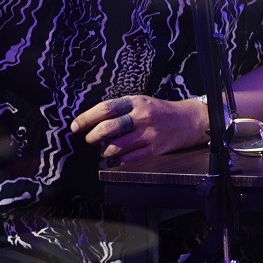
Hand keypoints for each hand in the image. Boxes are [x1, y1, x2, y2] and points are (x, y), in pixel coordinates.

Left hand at [72, 95, 206, 165]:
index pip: (105, 109)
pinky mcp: (155, 149)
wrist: (188, 121)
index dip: (86, 118)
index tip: (74, 126)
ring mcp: (149, 134)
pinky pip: (129, 159)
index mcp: (135, 102)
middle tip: (90, 139)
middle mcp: (141, 117)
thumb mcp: (141, 102)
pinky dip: (118, 160)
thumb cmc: (159, 111)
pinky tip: (117, 158)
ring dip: (105, 151)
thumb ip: (120, 109)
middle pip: (108, 128)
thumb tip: (92, 121)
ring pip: (116, 147)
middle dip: (92, 137)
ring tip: (105, 149)